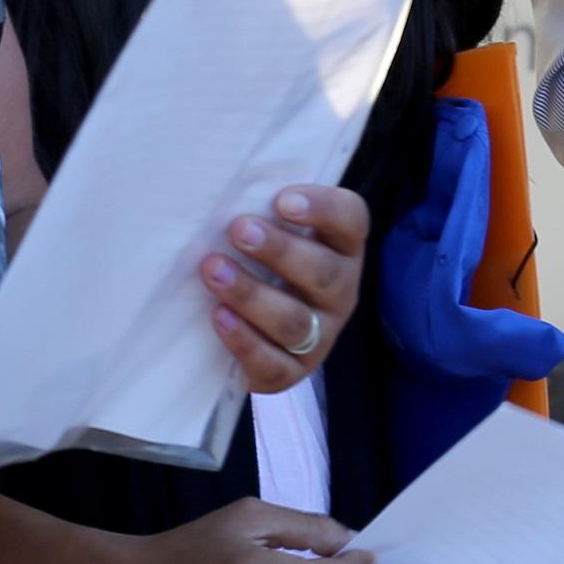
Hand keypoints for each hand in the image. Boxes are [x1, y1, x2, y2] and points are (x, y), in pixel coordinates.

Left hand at [207, 186, 365, 391]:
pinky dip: (244, 341)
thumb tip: (223, 191)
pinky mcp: (292, 372)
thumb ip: (263, 211)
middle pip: (322, 272)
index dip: (322, 209)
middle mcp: (340, 291)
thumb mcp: (271, 230)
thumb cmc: (262, 263)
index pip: (351, 220)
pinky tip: (218, 316)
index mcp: (341, 247)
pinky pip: (273, 364)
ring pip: (294, 321)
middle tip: (239, 230)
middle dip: (279, 251)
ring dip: (251, 294)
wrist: (259, 335)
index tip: (282, 200)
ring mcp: (320, 335)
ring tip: (213, 270)